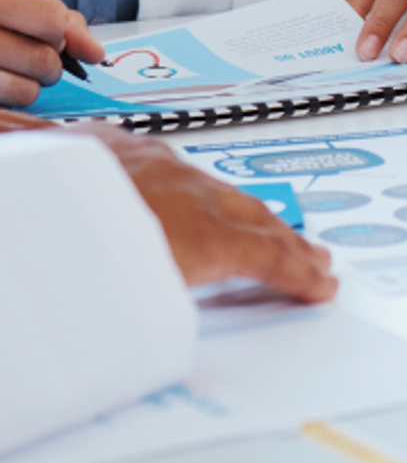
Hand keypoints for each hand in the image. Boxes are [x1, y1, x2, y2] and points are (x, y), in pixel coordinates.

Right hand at [0, 0, 104, 108]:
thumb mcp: (8, 5)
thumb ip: (56, 18)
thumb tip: (93, 52)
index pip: (50, 17)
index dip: (59, 32)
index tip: (53, 37)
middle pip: (43, 58)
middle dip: (49, 65)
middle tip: (32, 60)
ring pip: (26, 92)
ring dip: (29, 89)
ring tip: (11, 75)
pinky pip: (8, 109)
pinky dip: (10, 103)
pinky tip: (0, 89)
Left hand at [77, 127, 335, 300]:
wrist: (13, 199)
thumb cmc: (59, 264)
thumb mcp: (127, 295)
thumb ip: (157, 305)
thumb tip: (166, 317)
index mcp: (188, 228)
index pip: (260, 250)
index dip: (294, 268)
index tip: (320, 283)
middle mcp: (175, 187)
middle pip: (247, 213)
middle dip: (286, 239)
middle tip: (315, 258)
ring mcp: (144, 162)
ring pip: (211, 187)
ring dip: (248, 212)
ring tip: (274, 231)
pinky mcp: (107, 146)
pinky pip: (167, 164)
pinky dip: (194, 186)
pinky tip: (193, 190)